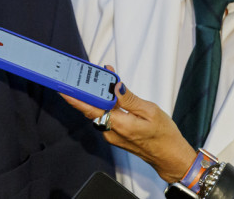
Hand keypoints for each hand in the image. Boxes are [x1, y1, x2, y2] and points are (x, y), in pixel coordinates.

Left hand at [62, 68, 196, 182]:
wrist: (170, 157)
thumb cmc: (164, 136)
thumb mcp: (151, 112)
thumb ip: (129, 98)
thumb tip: (115, 86)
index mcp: (120, 125)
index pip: (90, 109)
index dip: (75, 98)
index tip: (63, 88)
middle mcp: (111, 132)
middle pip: (91, 109)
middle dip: (85, 92)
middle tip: (80, 76)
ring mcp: (112, 135)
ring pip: (98, 113)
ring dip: (95, 97)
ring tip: (96, 80)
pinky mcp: (115, 136)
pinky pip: (105, 118)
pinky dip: (104, 105)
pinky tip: (108, 94)